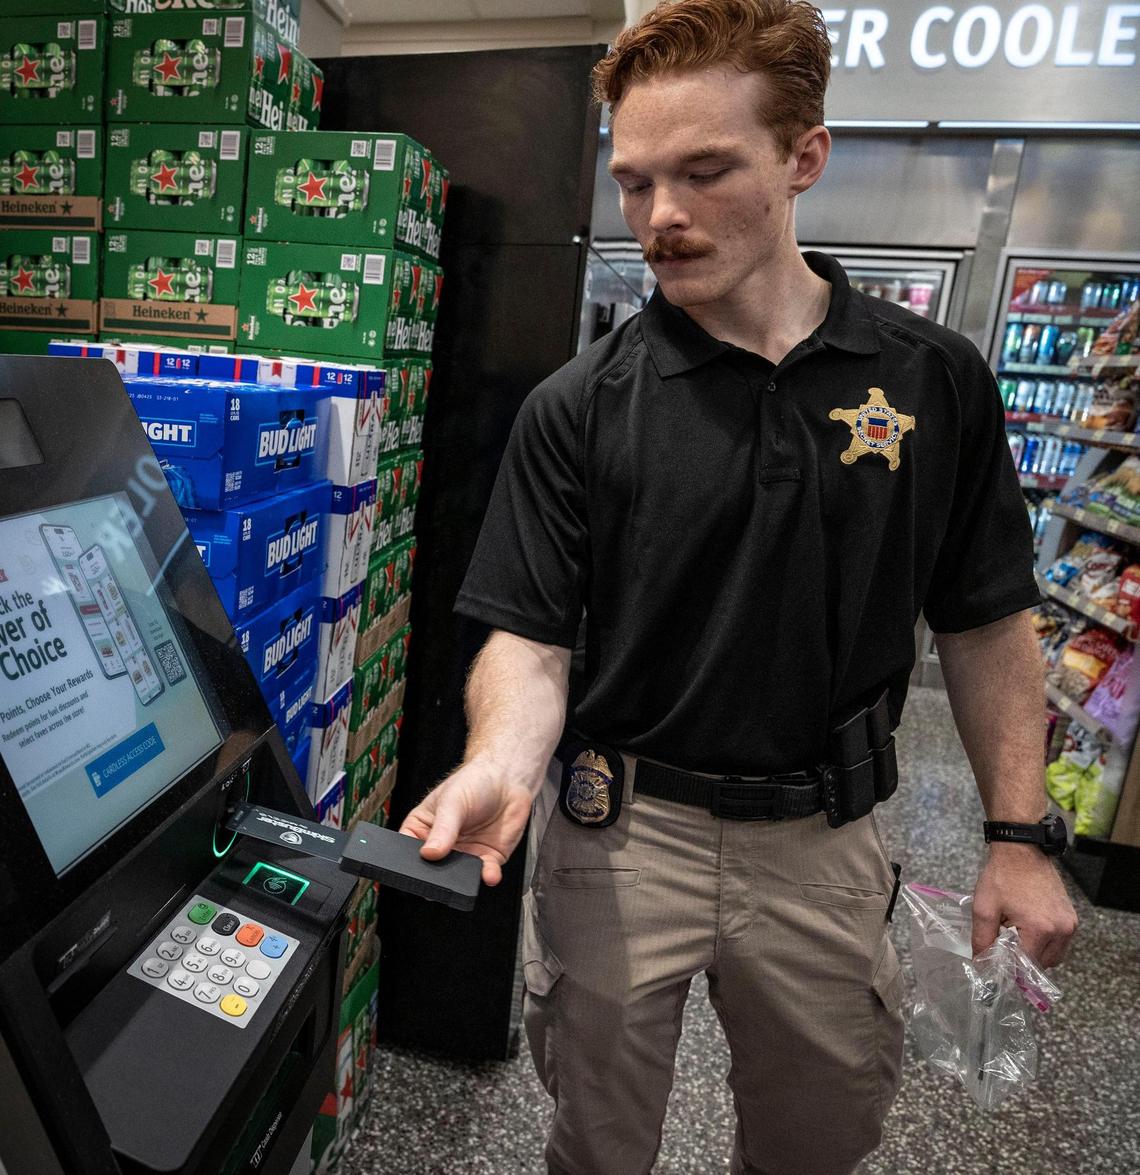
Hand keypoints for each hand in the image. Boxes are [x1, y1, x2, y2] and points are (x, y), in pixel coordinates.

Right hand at [399, 758, 534, 886]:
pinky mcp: (488, 858)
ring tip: (466, 875)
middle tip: (441, 876)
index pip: (409, 850)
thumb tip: (429, 853)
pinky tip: (489, 873)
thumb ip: (443, 828)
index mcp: (423, 828)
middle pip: (433, 869)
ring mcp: (465, 853)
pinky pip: (486, 873)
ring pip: (459, 876)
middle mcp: (443, 845)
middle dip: (437, 876)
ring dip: (463, 879)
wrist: (507, 778)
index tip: (418, 864)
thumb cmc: (474, 782)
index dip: (410, 860)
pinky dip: (488, 876)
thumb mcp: (452, 801)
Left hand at [971, 844, 1077, 967]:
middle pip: (1041, 965)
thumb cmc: (1002, 876)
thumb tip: (982, 964)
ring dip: (1035, 953)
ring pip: (1053, 957)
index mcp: (1040, 929)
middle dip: (1022, 960)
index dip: (1008, 966)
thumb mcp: (983, 908)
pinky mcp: (1072, 918)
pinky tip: (1028, 928)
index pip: (1025, 965)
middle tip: (1005, 942)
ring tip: (1016, 933)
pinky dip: (1045, 943)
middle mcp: (1061, 930)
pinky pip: (1060, 944)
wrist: (1021, 851)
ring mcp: (1070, 924)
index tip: (996, 961)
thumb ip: (982, 940)